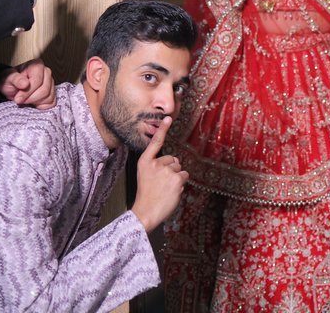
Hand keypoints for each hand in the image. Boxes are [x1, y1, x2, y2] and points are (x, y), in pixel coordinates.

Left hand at [0, 59, 55, 108]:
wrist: (12, 87)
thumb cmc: (10, 81)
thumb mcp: (8, 79)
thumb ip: (16, 79)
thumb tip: (25, 83)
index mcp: (36, 65)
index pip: (37, 81)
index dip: (27, 92)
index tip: (18, 98)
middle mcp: (46, 72)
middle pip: (44, 90)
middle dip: (31, 98)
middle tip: (20, 100)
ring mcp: (51, 82)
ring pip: (49, 97)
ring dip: (35, 102)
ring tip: (26, 100)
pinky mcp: (52, 92)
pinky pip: (51, 102)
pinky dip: (42, 105)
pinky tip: (33, 102)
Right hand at [131, 116, 188, 231]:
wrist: (146, 212)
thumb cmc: (146, 196)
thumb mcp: (145, 176)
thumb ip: (156, 167)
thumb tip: (175, 162)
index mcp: (145, 162)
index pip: (155, 143)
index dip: (163, 130)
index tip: (168, 118)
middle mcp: (155, 163)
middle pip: (173, 160)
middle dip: (171, 170)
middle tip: (161, 185)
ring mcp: (166, 170)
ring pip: (179, 169)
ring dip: (176, 178)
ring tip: (165, 190)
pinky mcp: (176, 178)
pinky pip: (185, 176)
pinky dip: (181, 184)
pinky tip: (172, 192)